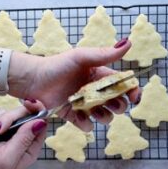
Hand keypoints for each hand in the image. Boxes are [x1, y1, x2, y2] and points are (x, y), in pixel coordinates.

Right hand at [0, 100, 46, 168]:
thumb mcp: (7, 157)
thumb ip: (24, 139)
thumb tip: (41, 122)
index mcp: (29, 148)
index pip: (40, 123)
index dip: (36, 110)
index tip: (28, 102)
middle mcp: (19, 138)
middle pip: (19, 114)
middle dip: (3, 121)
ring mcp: (5, 132)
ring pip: (0, 114)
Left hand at [10, 38, 140, 130]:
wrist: (34, 79)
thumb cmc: (56, 65)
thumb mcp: (81, 57)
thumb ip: (104, 54)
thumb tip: (128, 43)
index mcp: (99, 76)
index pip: (122, 85)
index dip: (132, 91)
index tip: (134, 97)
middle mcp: (94, 91)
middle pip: (117, 103)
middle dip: (119, 106)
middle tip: (112, 103)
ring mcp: (84, 105)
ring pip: (104, 117)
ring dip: (104, 116)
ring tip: (95, 111)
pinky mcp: (73, 116)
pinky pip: (86, 125)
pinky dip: (86, 124)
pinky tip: (80, 117)